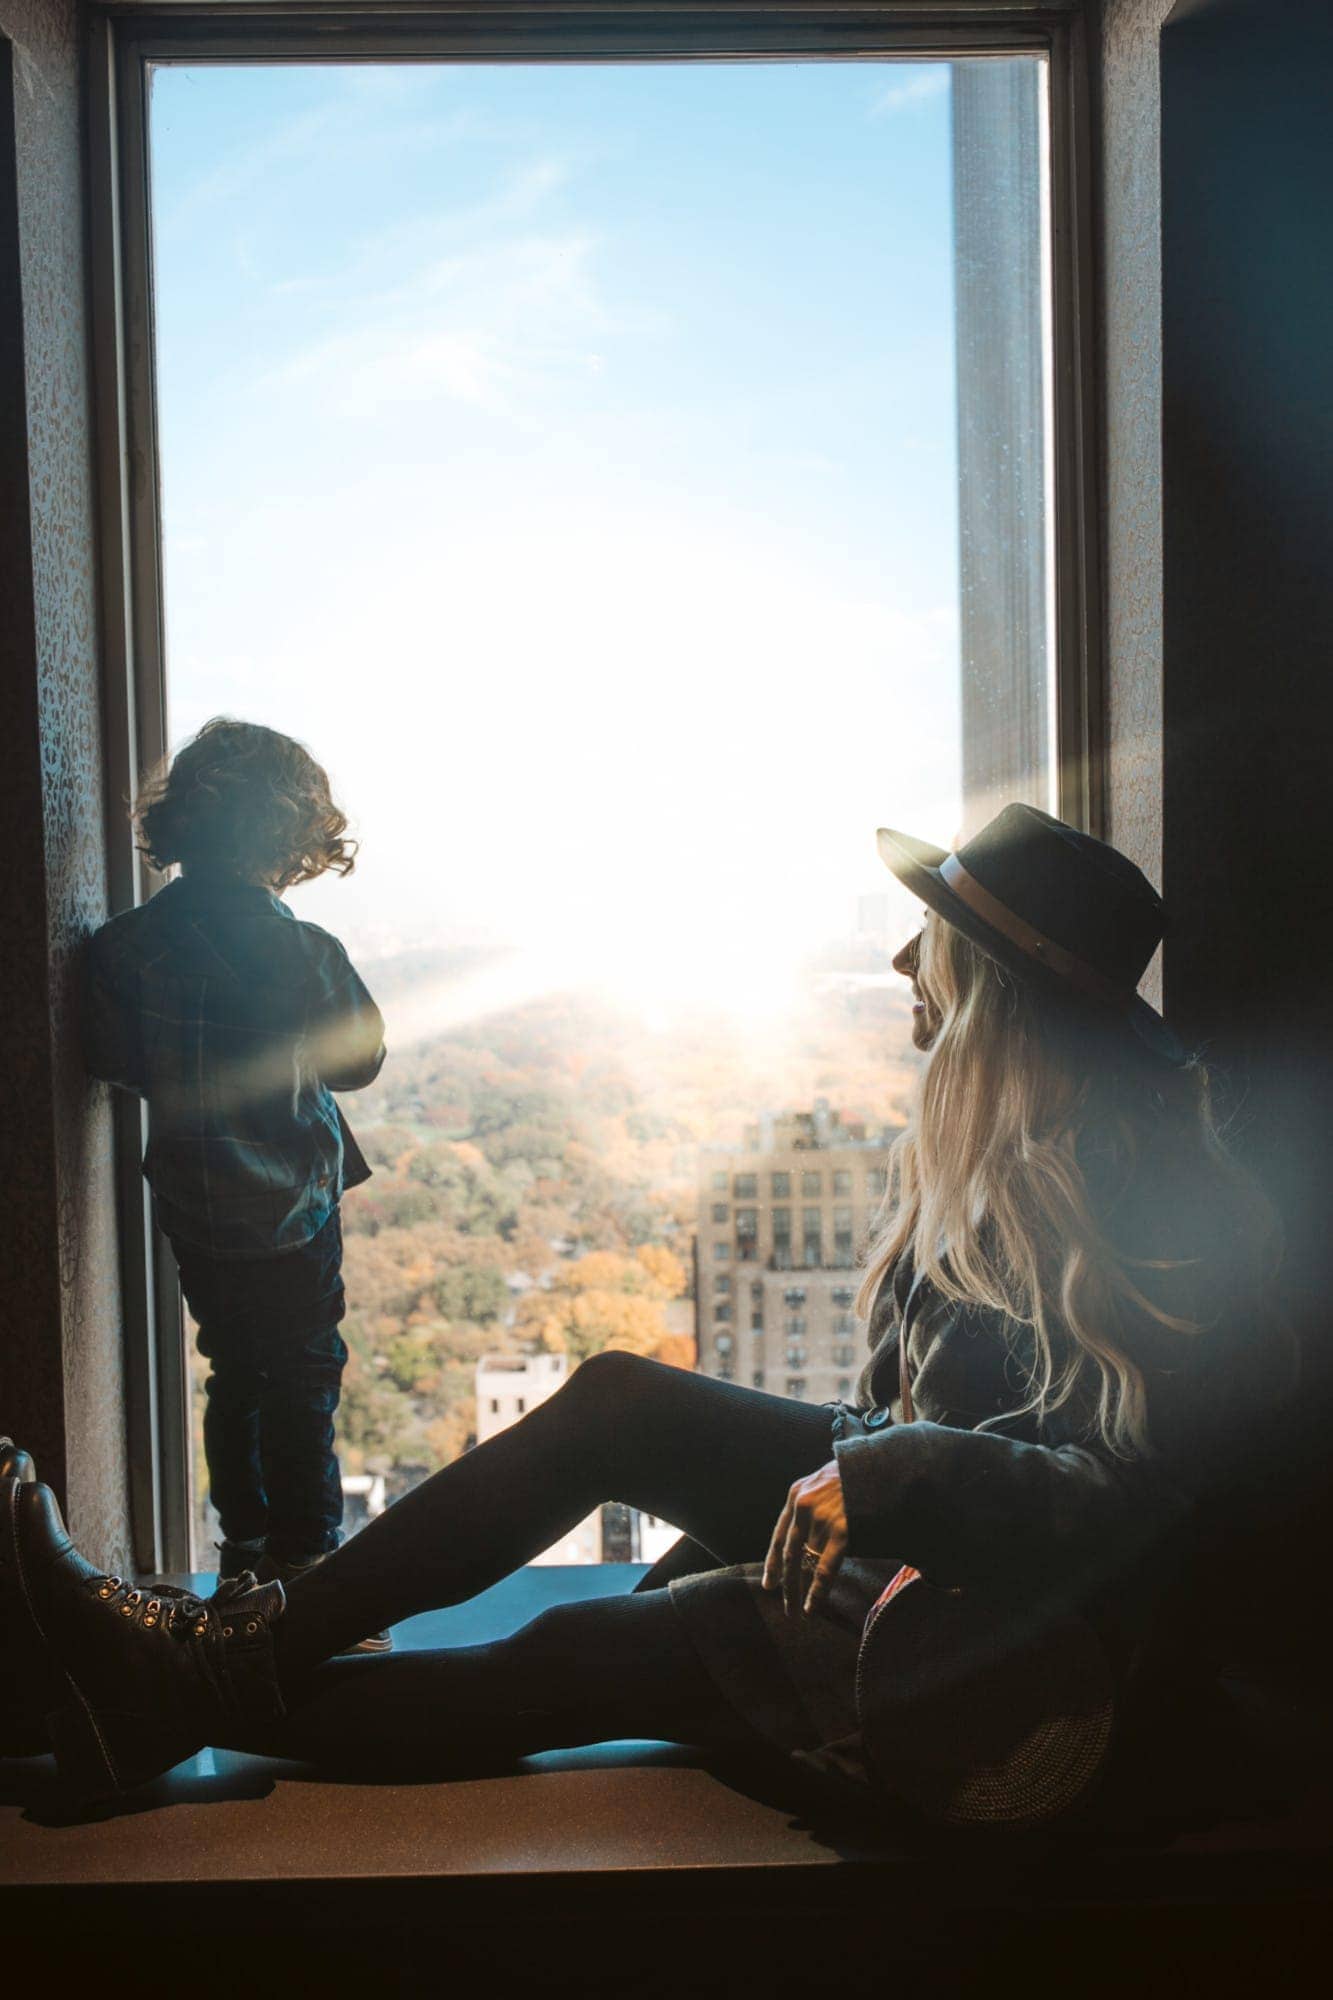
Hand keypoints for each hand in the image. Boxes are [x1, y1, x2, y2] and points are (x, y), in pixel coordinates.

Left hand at [762, 1459, 848, 1617]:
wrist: (882, 1463)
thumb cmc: (857, 1474)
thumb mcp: (824, 1480)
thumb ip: (813, 1502)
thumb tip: (809, 1534)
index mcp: (796, 1494)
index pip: (780, 1535)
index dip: (773, 1562)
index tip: (769, 1583)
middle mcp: (802, 1507)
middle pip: (789, 1554)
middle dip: (784, 1583)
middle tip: (782, 1606)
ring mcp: (820, 1520)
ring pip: (806, 1563)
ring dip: (801, 1590)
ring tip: (798, 1612)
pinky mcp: (840, 1531)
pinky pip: (824, 1569)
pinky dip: (816, 1592)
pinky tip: (811, 1608)